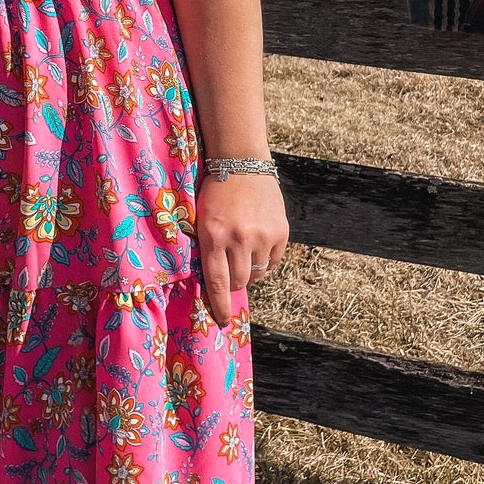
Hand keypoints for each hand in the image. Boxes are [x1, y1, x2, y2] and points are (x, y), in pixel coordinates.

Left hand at [195, 172, 288, 325]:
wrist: (241, 161)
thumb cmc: (215, 192)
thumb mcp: (203, 220)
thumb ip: (209, 249)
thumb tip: (219, 284)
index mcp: (213, 236)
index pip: (217, 283)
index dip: (220, 306)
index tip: (223, 322)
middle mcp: (239, 238)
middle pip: (239, 281)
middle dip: (233, 283)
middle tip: (231, 272)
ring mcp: (262, 235)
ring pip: (257, 273)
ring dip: (249, 271)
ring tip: (243, 253)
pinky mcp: (280, 231)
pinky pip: (273, 261)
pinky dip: (265, 261)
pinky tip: (257, 246)